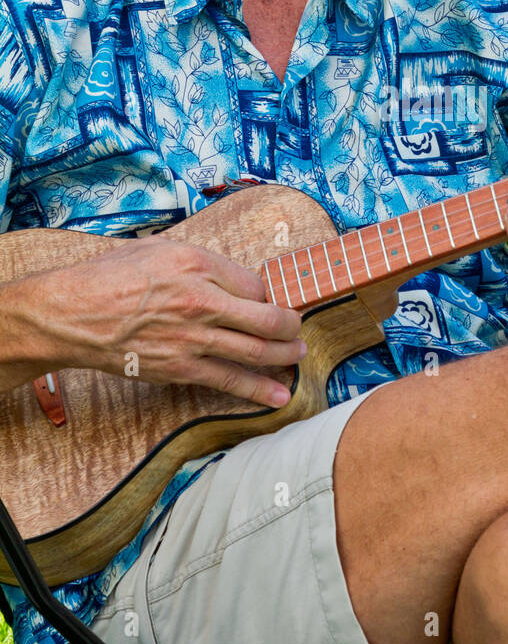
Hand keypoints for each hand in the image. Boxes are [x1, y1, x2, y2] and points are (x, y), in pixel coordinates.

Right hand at [8, 238, 304, 406]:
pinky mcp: (180, 368)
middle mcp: (202, 300)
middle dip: (292, 326)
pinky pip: (229, 381)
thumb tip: (236, 279)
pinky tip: (279, 395)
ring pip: (256, 351)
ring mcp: (193, 338)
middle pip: (268, 317)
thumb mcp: (159, 248)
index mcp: (198, 264)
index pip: (254, 283)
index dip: (270, 295)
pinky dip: (258, 390)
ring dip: (285, 356)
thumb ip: (201, 263)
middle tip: (300, 328)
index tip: (276, 301)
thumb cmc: (109, 276)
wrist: (71, 314)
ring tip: (299, 356)